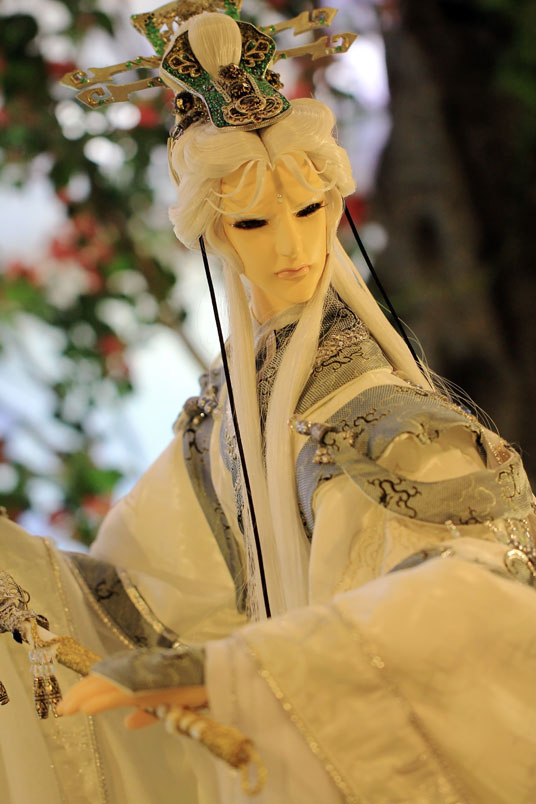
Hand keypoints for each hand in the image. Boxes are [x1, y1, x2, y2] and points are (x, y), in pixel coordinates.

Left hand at [57, 675, 207, 729]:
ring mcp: (145, 675)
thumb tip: (128, 724)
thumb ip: (147, 712)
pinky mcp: (151, 684)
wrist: (220, 675)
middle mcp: (140, 668)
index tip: (72, 701)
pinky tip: (87, 708)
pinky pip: (121, 693)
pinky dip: (102, 700)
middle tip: (61, 707)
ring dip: (84, 695)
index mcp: (143, 670)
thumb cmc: (198, 685)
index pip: (109, 676)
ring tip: (67, 707)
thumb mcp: (169, 701)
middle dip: (80, 692)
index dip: (88, 688)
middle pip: (102, 678)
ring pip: (107, 684)